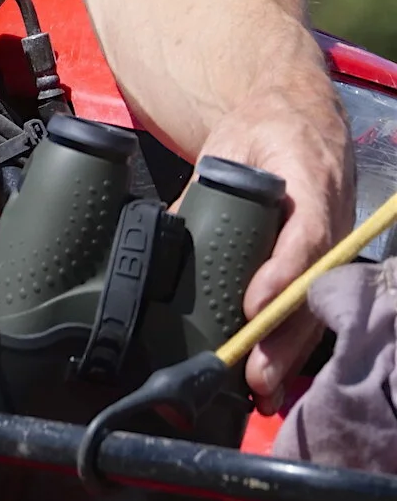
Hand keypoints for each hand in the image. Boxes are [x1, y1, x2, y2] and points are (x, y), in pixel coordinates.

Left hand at [194, 80, 354, 410]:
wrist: (300, 111)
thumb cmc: (263, 127)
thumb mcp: (230, 146)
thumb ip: (203, 190)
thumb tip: (165, 235)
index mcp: (309, 180)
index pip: (304, 233)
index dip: (281, 274)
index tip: (253, 305)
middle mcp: (332, 218)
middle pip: (314, 285)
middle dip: (284, 334)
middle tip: (255, 372)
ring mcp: (335, 241)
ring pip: (317, 305)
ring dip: (290, 352)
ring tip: (262, 389)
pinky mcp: (326, 259)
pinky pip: (315, 305)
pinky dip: (294, 344)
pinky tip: (275, 380)